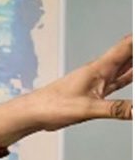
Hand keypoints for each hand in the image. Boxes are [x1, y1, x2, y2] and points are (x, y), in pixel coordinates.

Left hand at [4, 35, 132, 133]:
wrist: (34, 112)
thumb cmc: (53, 106)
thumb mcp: (88, 109)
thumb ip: (117, 109)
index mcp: (99, 68)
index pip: (127, 46)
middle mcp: (101, 71)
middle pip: (129, 54)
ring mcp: (99, 81)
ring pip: (127, 67)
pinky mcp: (96, 92)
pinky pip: (120, 81)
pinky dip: (131, 77)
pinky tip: (134, 74)